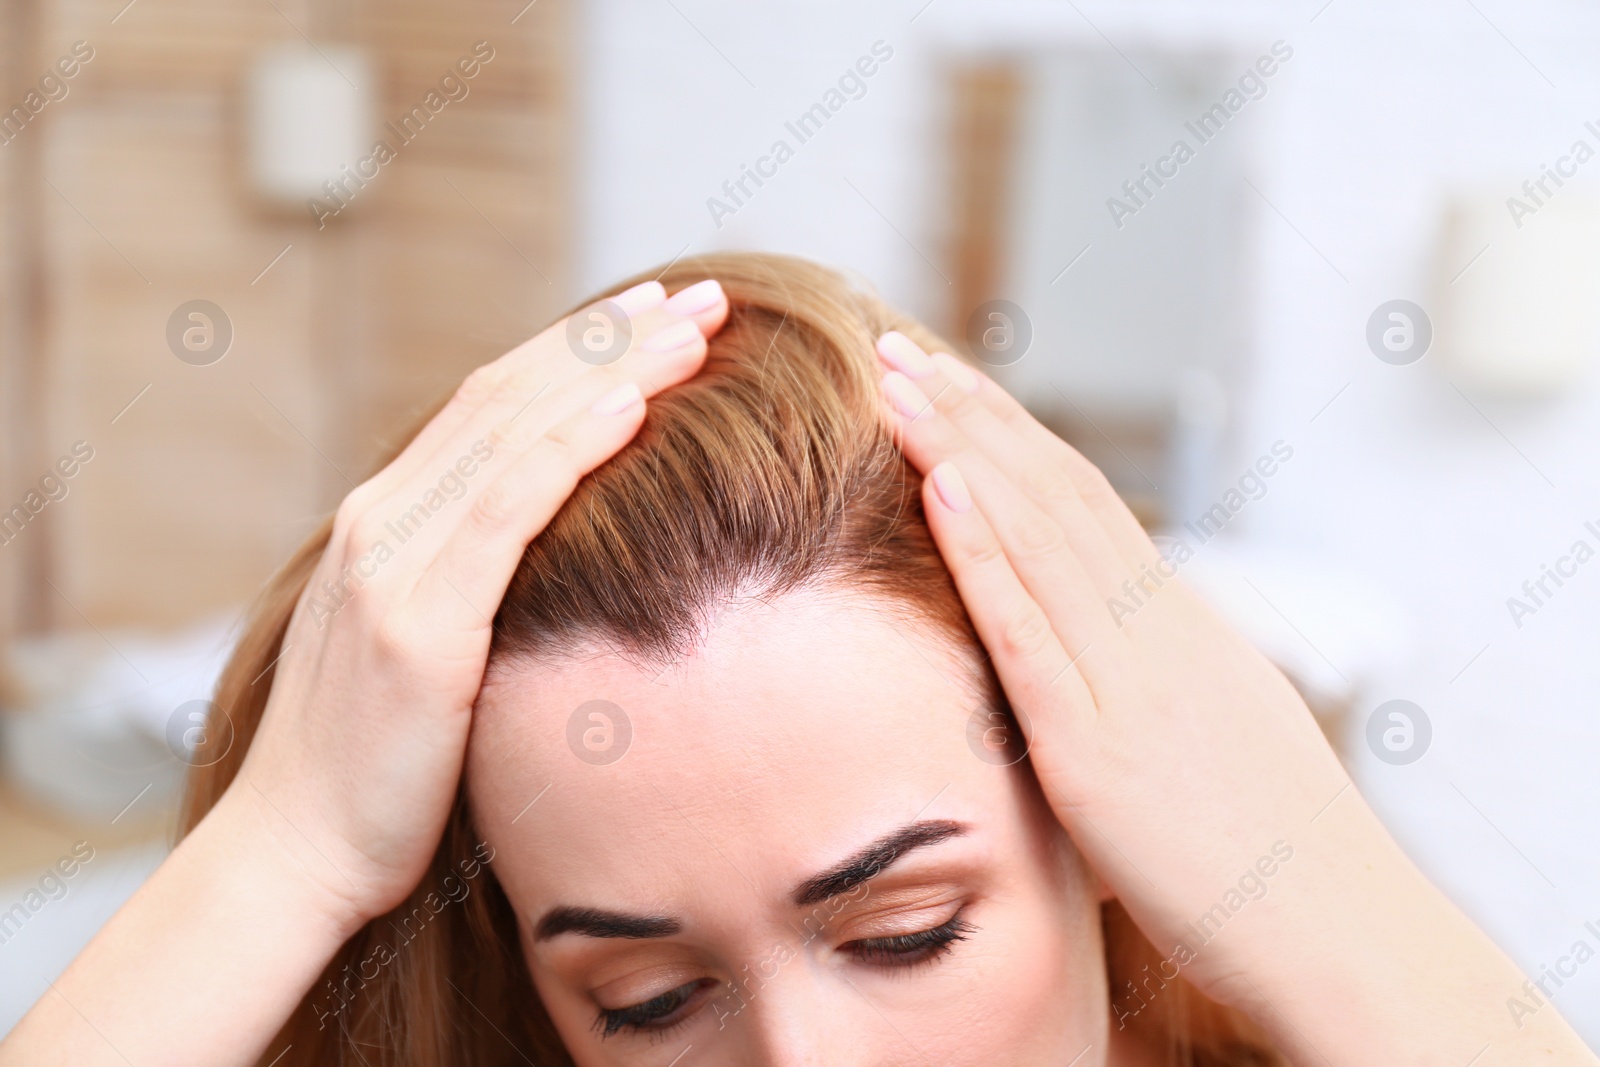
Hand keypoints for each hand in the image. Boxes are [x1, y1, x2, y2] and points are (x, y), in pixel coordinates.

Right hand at [221, 278, 730, 930]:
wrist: (293, 853)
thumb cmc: (377, 765)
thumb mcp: (426, 645)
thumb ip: (474, 581)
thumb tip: (563, 553)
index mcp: (388, 520)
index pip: (496, 403)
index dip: (580, 351)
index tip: (656, 317)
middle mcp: (384, 519)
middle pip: (512, 395)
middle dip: (613, 338)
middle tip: (700, 296)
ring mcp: (391, 564)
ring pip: (514, 431)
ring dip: (613, 370)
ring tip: (696, 328)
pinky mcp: (416, 625)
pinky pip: (505, 509)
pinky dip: (570, 446)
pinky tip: (633, 405)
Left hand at [872, 331, 1597, 1063]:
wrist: (1340, 928)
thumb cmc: (1270, 852)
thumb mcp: (1206, 733)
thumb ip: (1143, 682)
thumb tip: (1095, 653)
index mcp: (1173, 624)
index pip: (1079, 499)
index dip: (1007, 432)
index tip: (948, 379)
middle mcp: (1153, 629)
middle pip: (1051, 489)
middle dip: (968, 410)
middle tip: (895, 341)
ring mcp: (1127, 681)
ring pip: (1036, 534)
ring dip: (959, 448)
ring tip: (896, 377)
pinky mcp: (1100, 749)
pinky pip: (1031, 631)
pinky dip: (985, 553)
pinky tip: (944, 487)